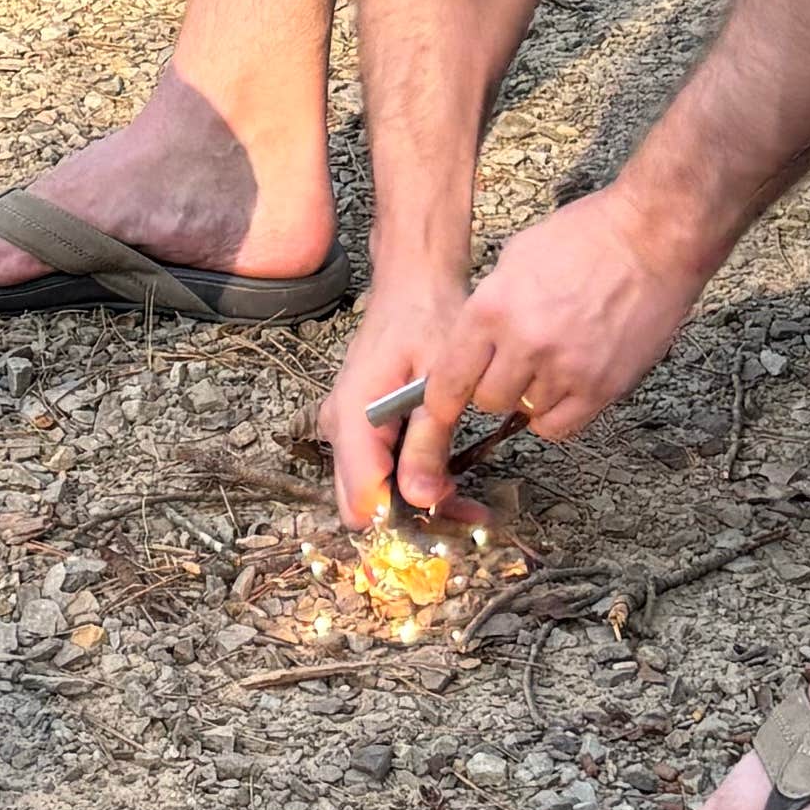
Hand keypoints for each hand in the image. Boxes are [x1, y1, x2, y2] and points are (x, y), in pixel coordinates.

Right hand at [326, 284, 478, 531]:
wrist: (413, 283)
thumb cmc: (427, 319)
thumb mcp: (436, 381)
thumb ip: (428, 441)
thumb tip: (421, 499)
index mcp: (352, 416)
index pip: (361, 496)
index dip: (402, 521)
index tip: (446, 526)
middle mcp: (338, 427)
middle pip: (362, 502)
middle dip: (410, 520)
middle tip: (465, 519)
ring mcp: (346, 429)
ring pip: (372, 490)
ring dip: (416, 503)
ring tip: (471, 506)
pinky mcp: (360, 428)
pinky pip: (379, 469)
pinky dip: (412, 481)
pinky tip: (452, 483)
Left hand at [367, 184, 707, 516]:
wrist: (655, 236)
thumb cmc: (587, 236)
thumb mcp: (517, 256)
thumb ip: (491, 305)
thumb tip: (474, 343)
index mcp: (494, 308)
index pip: (450, 377)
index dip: (443, 396)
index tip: (445, 401)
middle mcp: (526, 344)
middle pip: (487, 400)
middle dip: (493, 387)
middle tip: (509, 368)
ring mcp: (566, 369)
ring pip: (525, 414)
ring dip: (530, 397)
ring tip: (548, 366)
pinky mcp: (603, 387)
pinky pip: (562, 426)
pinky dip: (556, 413)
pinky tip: (564, 388)